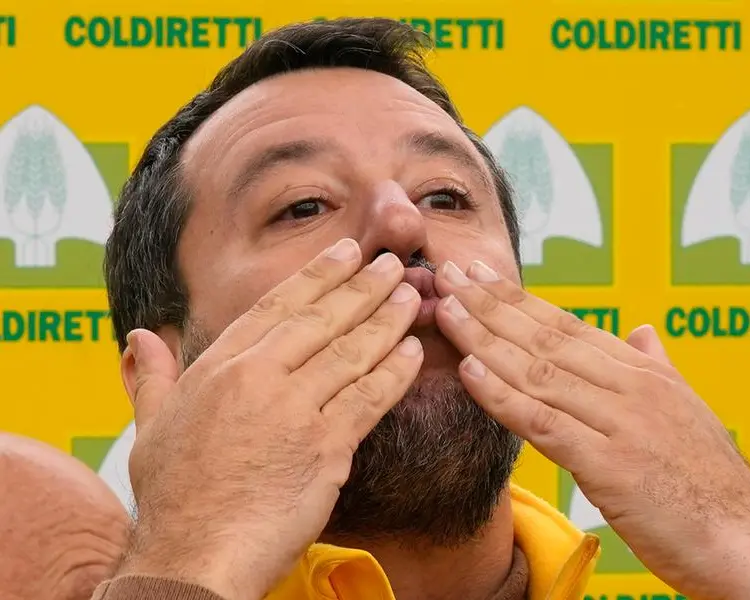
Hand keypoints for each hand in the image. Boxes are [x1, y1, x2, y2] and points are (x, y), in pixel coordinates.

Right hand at [118, 239, 422, 599]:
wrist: (193, 556)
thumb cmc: (173, 497)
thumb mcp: (149, 427)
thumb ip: (150, 376)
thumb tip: (140, 338)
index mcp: (218, 367)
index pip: (277, 305)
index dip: (317, 275)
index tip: (346, 253)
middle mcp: (257, 378)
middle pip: (321, 319)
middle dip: (362, 286)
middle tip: (392, 262)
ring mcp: (294, 411)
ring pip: (350, 352)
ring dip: (387, 321)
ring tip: (412, 295)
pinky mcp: (325, 449)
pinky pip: (368, 400)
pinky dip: (395, 374)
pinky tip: (414, 353)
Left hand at [434, 259, 749, 599]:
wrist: (745, 542)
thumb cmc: (708, 479)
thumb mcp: (685, 409)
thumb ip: (655, 366)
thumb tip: (642, 331)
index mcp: (641, 371)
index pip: (566, 323)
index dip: (516, 299)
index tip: (478, 278)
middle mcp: (628, 385)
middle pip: (544, 336)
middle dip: (489, 305)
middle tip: (446, 275)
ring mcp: (619, 422)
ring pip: (537, 370)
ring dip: (483, 339)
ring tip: (443, 311)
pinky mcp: (609, 465)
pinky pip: (543, 422)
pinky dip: (501, 395)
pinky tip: (468, 371)